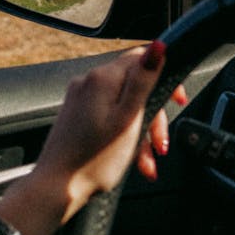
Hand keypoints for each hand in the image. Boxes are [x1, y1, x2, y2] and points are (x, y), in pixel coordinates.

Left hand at [0, 42, 186, 234]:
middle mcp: (89, 82)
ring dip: (141, 132)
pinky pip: (109, 117)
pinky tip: (132, 160)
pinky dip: (124, 135)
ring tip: (147, 162)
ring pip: (123, 106)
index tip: (177, 100)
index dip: (164, 77)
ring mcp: (80, 98)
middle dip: (153, 115)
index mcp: (102, 78)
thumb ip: (143, 80)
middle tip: (160, 145)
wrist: (57, 187)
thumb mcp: (129, 118)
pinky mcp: (77, 115)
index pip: (141, 58)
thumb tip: (159, 46)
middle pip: (134, 86)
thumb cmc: (94, 158)